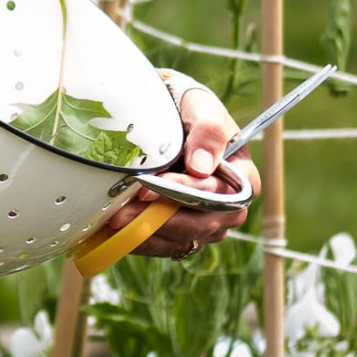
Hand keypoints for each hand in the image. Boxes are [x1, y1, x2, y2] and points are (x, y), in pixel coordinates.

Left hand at [98, 80, 260, 261]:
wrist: (179, 123)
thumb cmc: (195, 114)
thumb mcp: (204, 111)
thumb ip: (208, 132)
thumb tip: (200, 167)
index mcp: (244, 181)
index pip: (213, 194)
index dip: (179, 192)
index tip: (146, 187)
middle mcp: (231, 210)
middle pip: (198, 224)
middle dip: (156, 218)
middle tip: (120, 214)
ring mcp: (209, 226)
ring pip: (179, 239)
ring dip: (144, 232)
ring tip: (112, 221)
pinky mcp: (186, 235)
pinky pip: (165, 246)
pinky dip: (140, 240)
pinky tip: (115, 232)